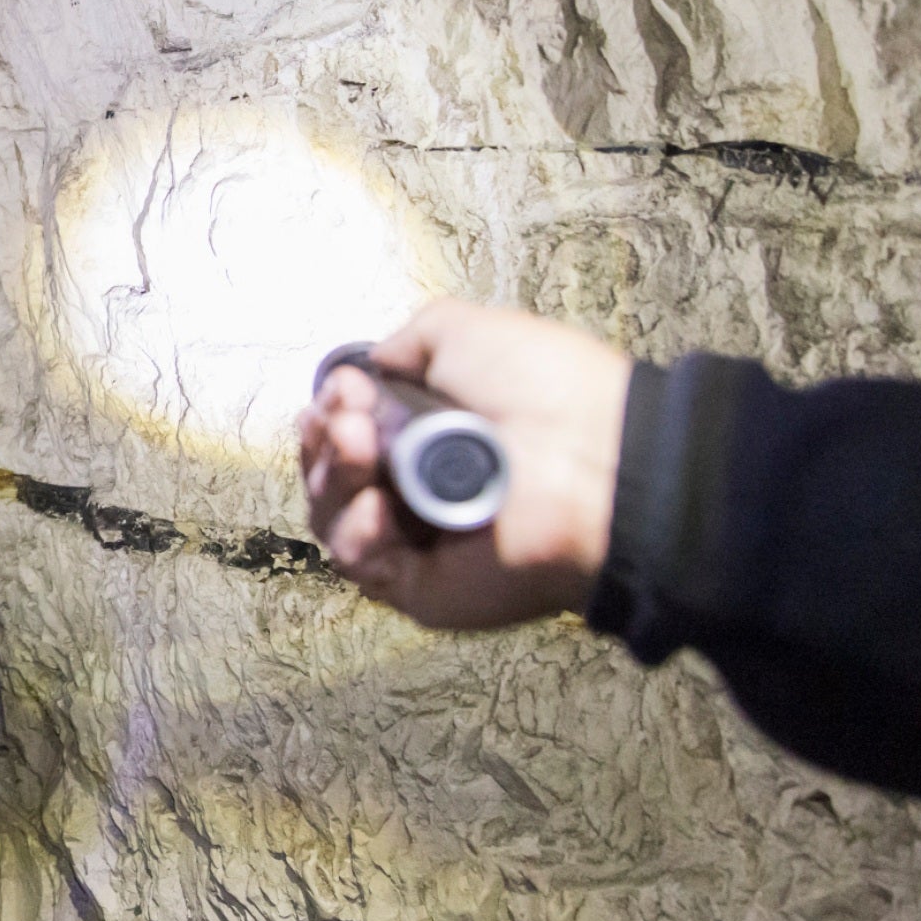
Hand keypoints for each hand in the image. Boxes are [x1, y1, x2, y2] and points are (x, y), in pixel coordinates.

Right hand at [298, 298, 629, 629]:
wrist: (595, 459)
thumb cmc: (547, 393)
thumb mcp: (466, 334)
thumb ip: (409, 342)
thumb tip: (372, 364)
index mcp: (428, 434)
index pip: (348, 431)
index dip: (332, 409)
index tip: (346, 388)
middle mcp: (418, 488)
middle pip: (330, 473)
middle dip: (325, 438)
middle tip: (349, 415)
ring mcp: (418, 540)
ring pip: (333, 516)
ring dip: (333, 475)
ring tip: (359, 442)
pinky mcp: (421, 586)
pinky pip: (361, 562)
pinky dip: (357, 531)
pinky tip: (378, 502)